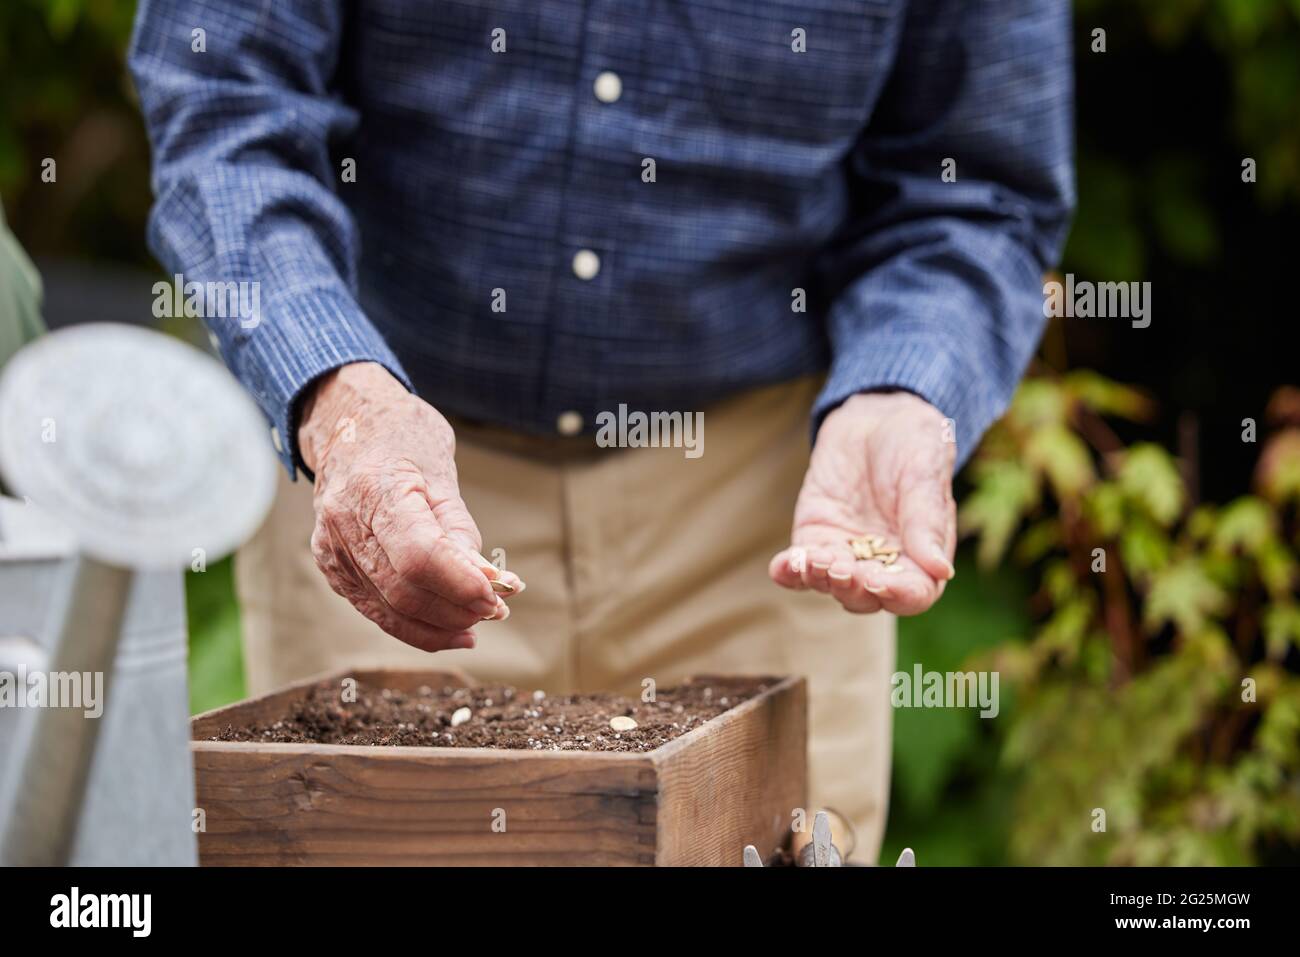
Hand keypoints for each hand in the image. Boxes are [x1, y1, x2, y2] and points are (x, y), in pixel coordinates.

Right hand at [298, 362, 524, 650]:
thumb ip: (460, 530)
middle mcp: (344, 524)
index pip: (419, 556)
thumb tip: (489, 581)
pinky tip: (452, 629)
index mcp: (374, 489)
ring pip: (390, 611)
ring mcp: (331, 550)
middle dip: (457, 609)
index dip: (461, 584)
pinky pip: (377, 611)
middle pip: (405, 590)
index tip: (498, 594)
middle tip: (498, 608)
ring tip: (480, 619)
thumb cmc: (400, 440)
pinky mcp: (332, 570)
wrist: (346, 426)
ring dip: (442, 625)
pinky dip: (417, 626)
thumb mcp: (440, 471)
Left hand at [769, 391, 955, 614]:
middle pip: (867, 596)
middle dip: (852, 587)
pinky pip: (799, 566)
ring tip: (811, 561)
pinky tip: (782, 567)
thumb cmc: (914, 445)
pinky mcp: (815, 539)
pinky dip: (789, 572)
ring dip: (819, 578)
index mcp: (922, 558)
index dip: (898, 594)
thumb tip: (941, 571)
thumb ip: (928, 522)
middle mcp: (884, 566)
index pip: (913, 593)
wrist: (875, 420)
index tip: (880, 582)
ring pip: (831, 584)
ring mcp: (847, 555)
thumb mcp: (925, 474)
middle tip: (840, 569)